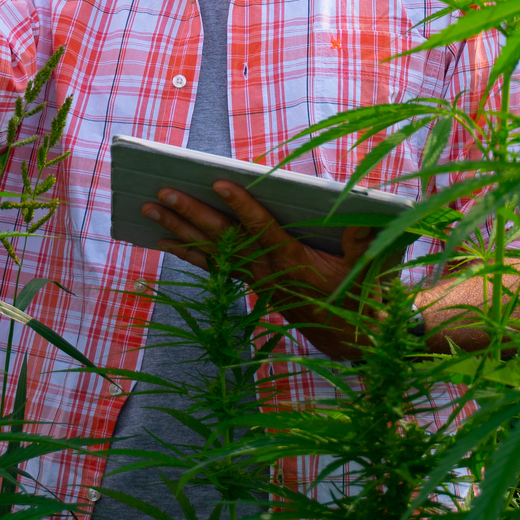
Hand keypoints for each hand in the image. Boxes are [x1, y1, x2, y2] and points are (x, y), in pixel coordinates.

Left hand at [144, 182, 386, 360]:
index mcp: (293, 261)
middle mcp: (266, 271)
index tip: (220, 182)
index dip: (242, 205)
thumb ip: (363, 241)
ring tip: (150, 210)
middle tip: (162, 193)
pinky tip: (165, 239)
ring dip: (179, 229)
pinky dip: (188, 252)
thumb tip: (364, 216)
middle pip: (223, 238)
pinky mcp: (250, 285)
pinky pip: (212, 266)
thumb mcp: (368, 268)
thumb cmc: (359, 295)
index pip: (263, 228)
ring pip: (210, 251)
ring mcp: (254, 279)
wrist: (347, 337)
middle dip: (191, 214)